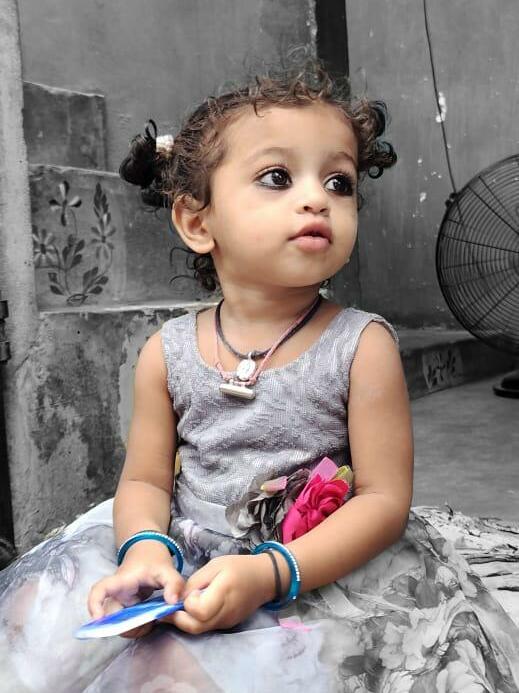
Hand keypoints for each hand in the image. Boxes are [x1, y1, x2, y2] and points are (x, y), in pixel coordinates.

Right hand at [87, 541, 184, 638]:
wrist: (149, 554)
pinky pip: (127, 623)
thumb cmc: (154, 560)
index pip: (99, 590)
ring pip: (118, 623)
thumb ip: (174, 584)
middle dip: (126, 627)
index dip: (94, 605)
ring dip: (133, 629)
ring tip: (152, 622)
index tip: (99, 619)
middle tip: (147, 625)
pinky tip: (151, 622)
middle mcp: (117, 594)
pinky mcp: (127, 608)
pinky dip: (138, 627)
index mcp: (121, 581)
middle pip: (110, 616)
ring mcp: (121, 602)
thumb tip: (173, 603)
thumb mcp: (168, 570)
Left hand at [161, 553, 275, 633]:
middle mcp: (225, 612)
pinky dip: (196, 621)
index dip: (188, 603)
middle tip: (167, 609)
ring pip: (199, 630)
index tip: (188, 592)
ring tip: (177, 608)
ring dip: (185, 621)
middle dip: (178, 619)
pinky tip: (192, 609)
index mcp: (223, 593)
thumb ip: (195, 582)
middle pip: (195, 627)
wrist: (264, 578)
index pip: (199, 611)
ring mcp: (227, 622)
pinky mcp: (227, 625)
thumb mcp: (215, 565)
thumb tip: (177, 597)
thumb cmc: (239, 567)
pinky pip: (207, 627)